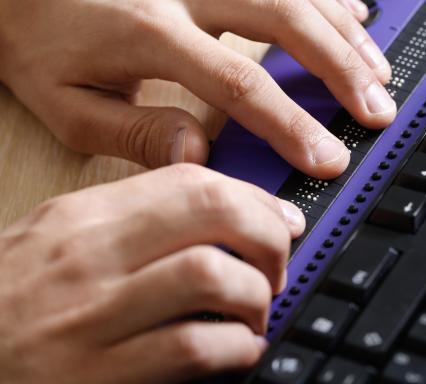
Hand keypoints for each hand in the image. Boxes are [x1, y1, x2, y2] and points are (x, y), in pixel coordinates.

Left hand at [0, 0, 394, 178]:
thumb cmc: (39, 42)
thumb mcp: (67, 103)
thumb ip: (133, 132)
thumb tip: (198, 151)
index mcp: (151, 33)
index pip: (240, 82)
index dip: (290, 124)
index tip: (326, 158)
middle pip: (285, 20)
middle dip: (340, 70)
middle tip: (376, 111)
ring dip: (344, 32)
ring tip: (379, 72)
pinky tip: (354, 15)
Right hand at [0, 164, 304, 382]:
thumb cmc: (9, 303)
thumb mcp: (57, 242)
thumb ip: (132, 223)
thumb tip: (214, 219)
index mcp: (84, 217)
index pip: (191, 180)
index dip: (253, 199)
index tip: (280, 221)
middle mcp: (92, 256)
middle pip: (214, 213)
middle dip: (269, 236)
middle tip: (277, 266)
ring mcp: (94, 316)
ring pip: (213, 275)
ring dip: (256, 296)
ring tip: (256, 312)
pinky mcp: (99, 375)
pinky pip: (194, 348)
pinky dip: (236, 348)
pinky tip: (237, 351)